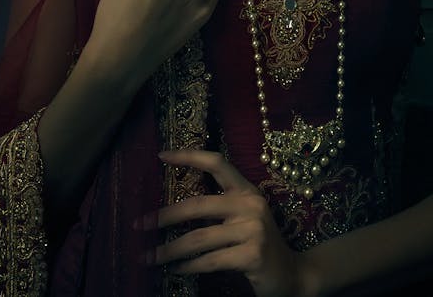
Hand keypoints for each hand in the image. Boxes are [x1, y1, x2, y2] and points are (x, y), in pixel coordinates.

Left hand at [140, 149, 314, 296]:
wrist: (292, 275)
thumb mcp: (244, 218)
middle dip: (164, 216)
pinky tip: (176, 270)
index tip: (161, 156)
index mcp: (247, 190)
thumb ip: (220, 207)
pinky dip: (188, 266)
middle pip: (198, 204)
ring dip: (168, 250)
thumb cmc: (259, 245)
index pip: (217, 162)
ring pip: (198, 238)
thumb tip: (174, 208)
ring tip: (149, 257)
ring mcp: (252, 229)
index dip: (188, 155)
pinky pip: (209, 260)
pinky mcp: (251, 255)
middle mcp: (250, 204)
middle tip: (140, 224)